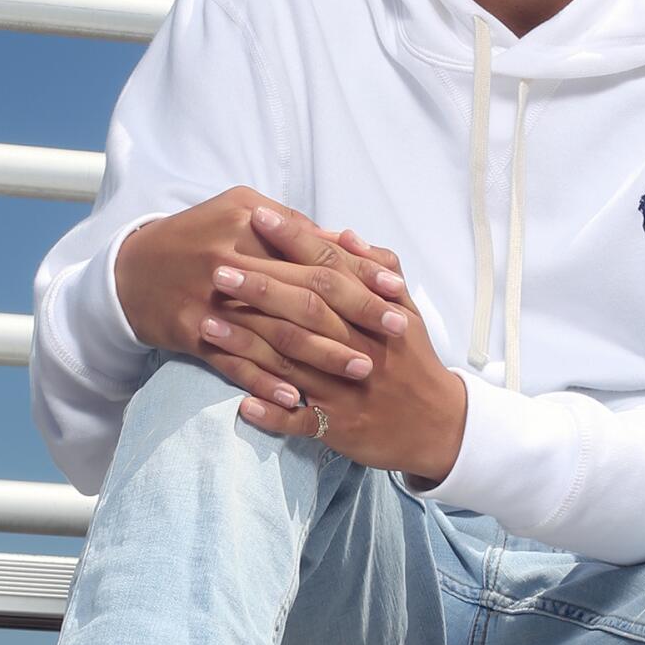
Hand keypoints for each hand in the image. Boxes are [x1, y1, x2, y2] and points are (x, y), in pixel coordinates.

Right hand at [114, 188, 403, 418]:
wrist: (130, 271)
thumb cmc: (198, 237)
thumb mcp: (241, 214)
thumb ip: (294, 229)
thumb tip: (347, 242)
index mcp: (246, 222)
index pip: (315, 251)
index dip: (360, 272)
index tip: (396, 290)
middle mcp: (228, 258)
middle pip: (304, 291)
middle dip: (355, 314)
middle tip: (394, 332)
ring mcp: (208, 300)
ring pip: (275, 332)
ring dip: (321, 354)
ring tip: (360, 368)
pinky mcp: (190, 333)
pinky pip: (234, 363)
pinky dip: (266, 382)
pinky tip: (298, 398)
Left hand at [223, 215, 467, 484]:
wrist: (438, 425)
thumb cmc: (412, 360)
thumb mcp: (408, 311)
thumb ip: (379, 270)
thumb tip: (345, 234)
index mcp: (377, 312)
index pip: (333, 267)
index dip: (296, 241)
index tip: (259, 217)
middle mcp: (362, 346)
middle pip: (307, 309)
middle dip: (261, 287)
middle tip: (217, 268)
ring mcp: (348, 388)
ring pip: (294, 362)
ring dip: (247, 344)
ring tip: (206, 323)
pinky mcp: (340, 426)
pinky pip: (300, 420)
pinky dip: (271, 411)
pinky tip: (239, 402)